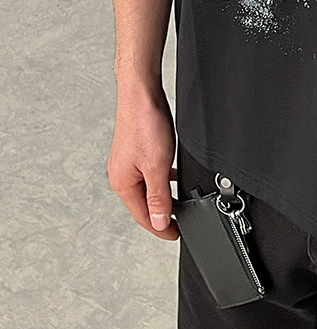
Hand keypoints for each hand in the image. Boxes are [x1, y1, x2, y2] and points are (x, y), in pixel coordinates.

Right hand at [107, 82, 179, 240]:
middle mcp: (121, 175)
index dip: (162, 229)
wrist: (142, 93)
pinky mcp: (136, 151)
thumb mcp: (157, 166)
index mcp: (122, 183)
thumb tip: (159, 222)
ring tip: (181, 202)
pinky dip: (163, 179)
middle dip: (162, 215)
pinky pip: (150, 173)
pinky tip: (175, 176)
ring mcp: (128, 163)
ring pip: (148, 188)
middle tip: (183, 221)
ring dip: (164, 197)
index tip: (178, 235)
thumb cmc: (144, 124)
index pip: (143, 217)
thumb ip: (159, 196)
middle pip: (144, 205)